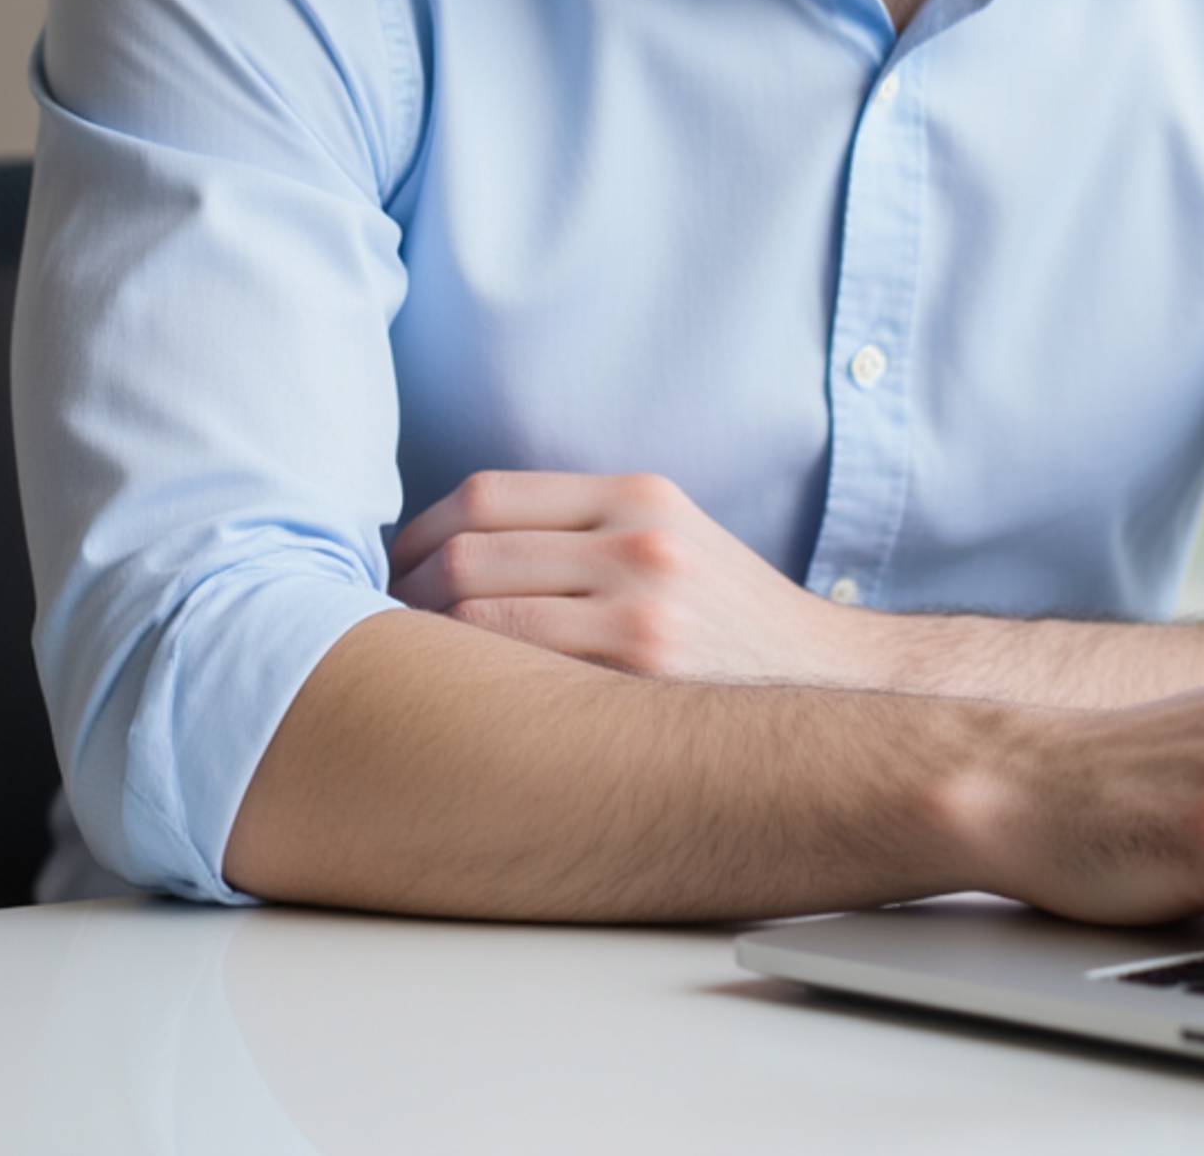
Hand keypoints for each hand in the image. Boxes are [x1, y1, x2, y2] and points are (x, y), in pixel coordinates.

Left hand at [386, 467, 864, 685]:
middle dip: (402, 594)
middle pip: (467, 555)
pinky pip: (515, 680)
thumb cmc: (725, 617)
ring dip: (418, 648)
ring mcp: (640, 615)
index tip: (390, 568)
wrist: (827, 683)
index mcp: (638, 496)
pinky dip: (467, 690)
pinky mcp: (640, 682)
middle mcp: (638, 545)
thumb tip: (449, 546)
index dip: (417, 533)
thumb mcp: (669, 536)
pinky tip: (454, 708)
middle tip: (376, 630)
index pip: (485, 495)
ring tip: (405, 673)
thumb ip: (581, 527)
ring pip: (475, 621)